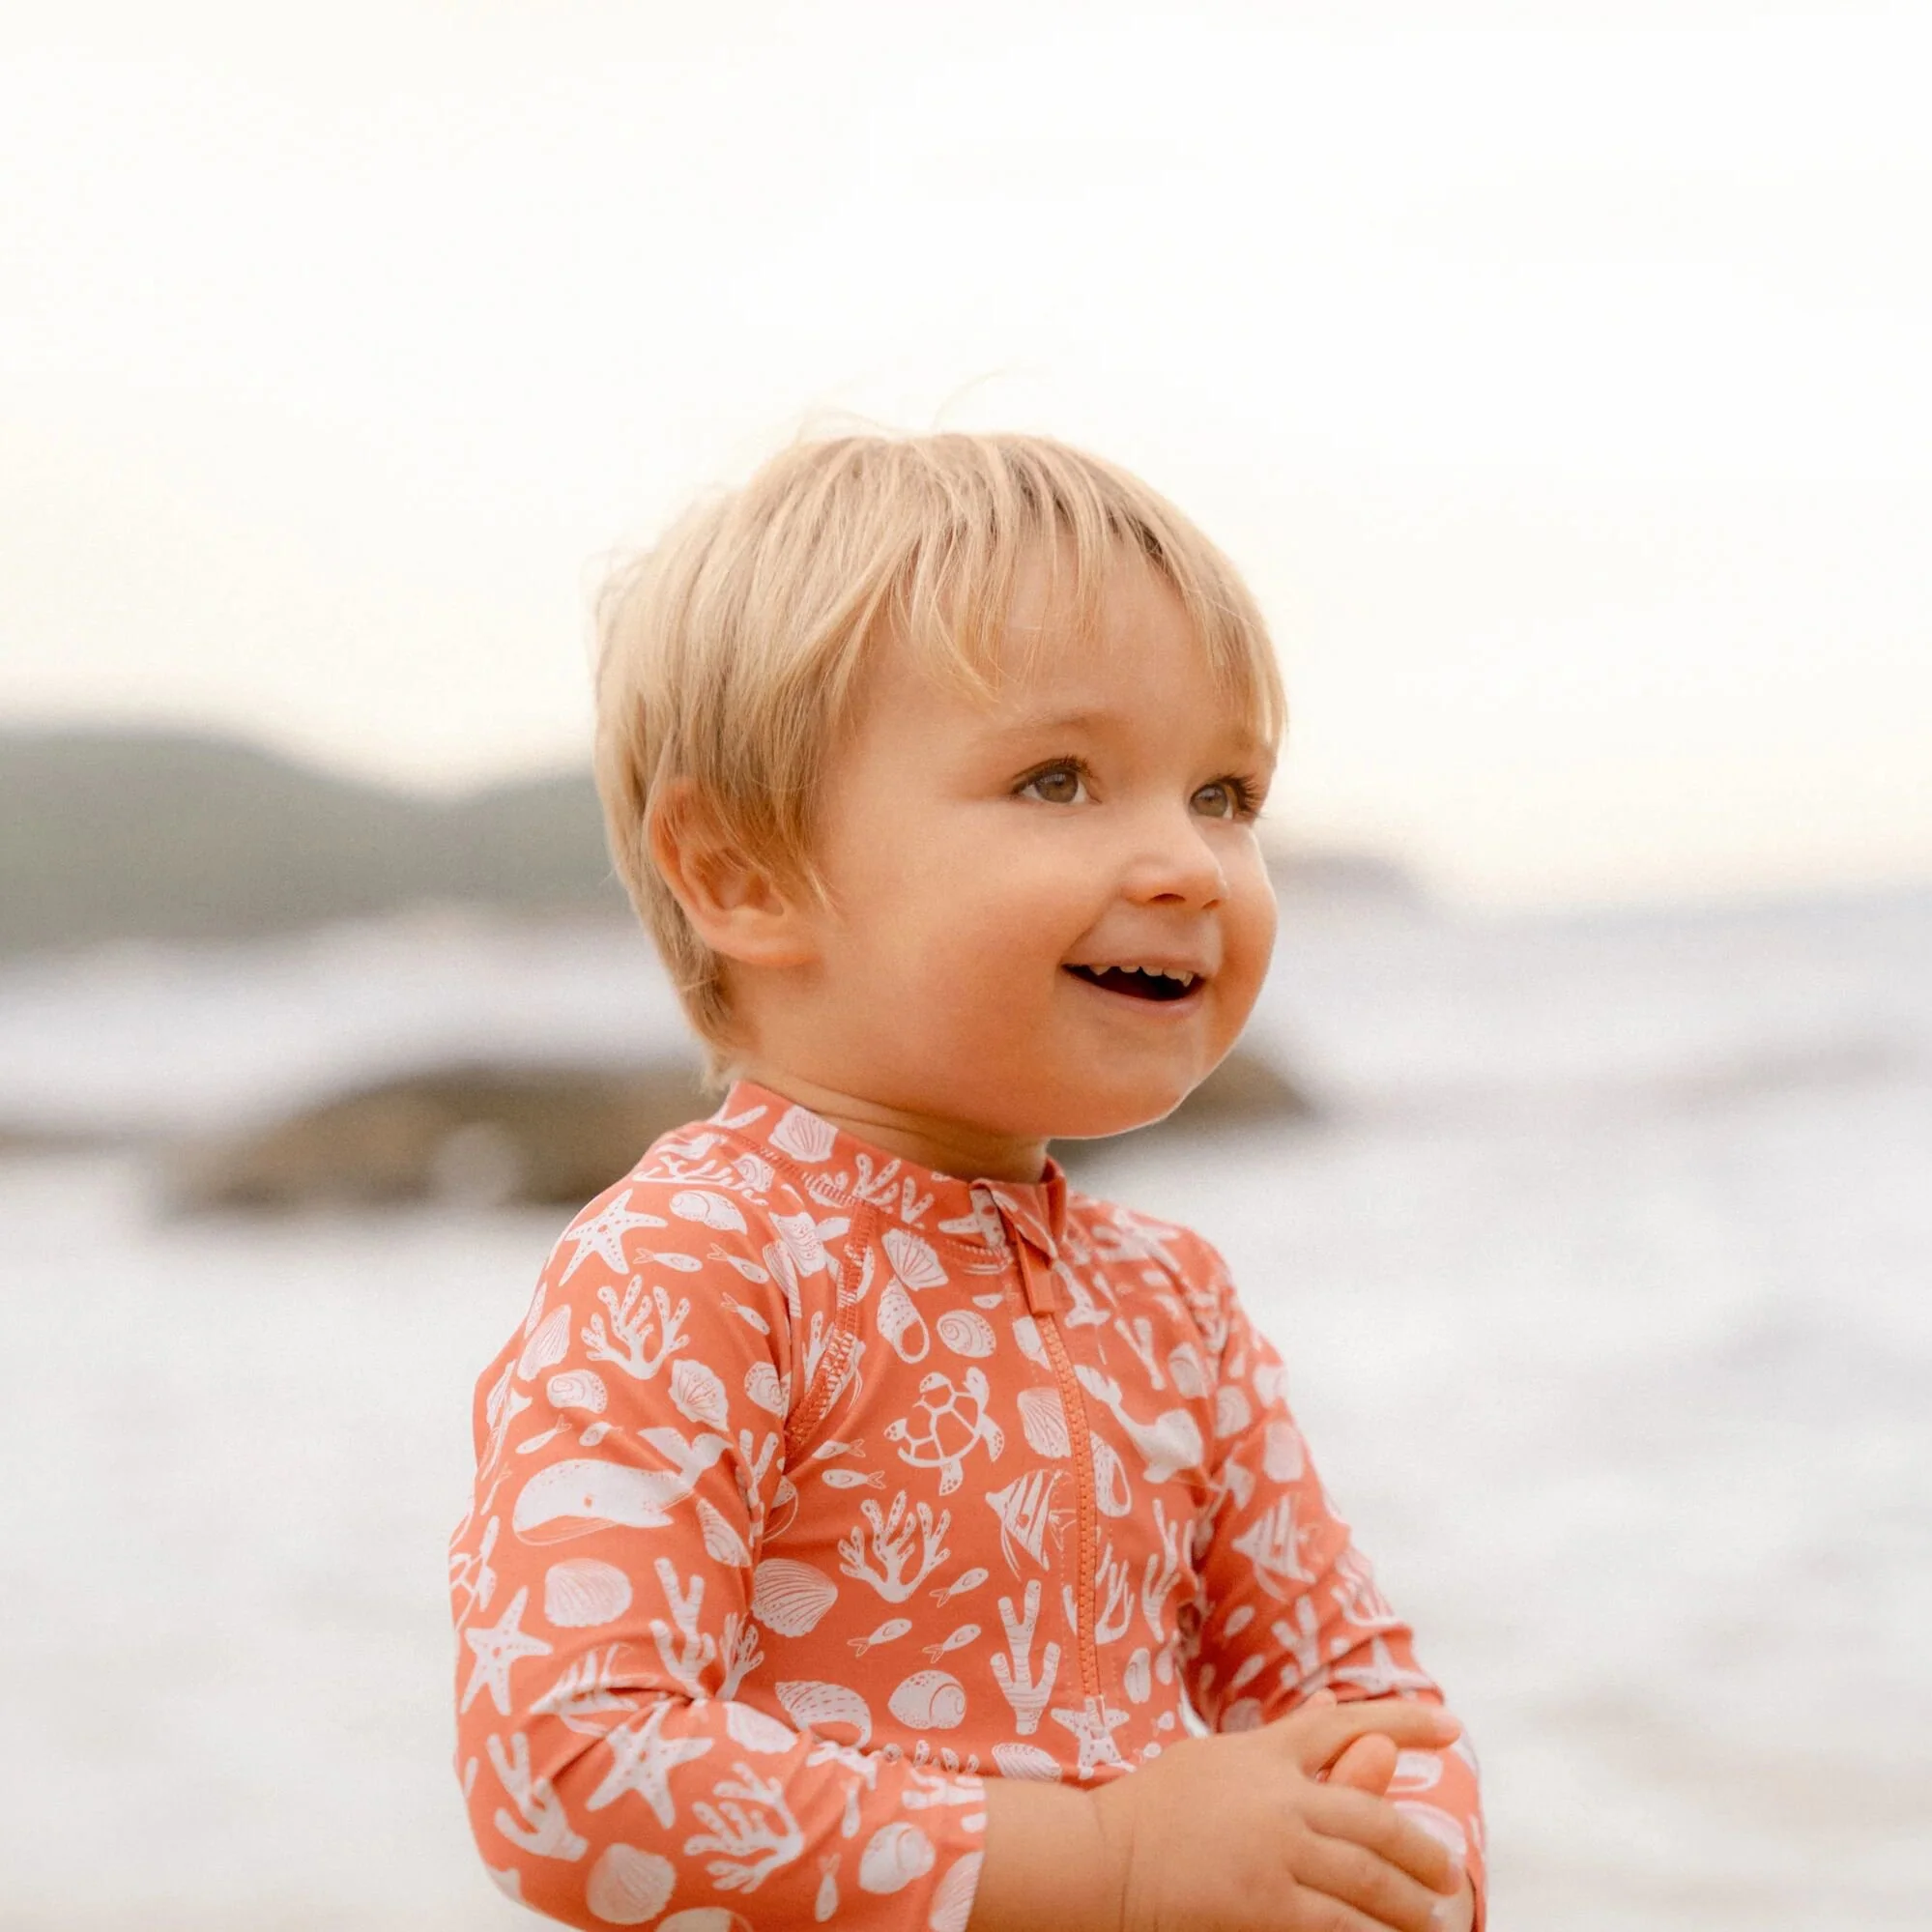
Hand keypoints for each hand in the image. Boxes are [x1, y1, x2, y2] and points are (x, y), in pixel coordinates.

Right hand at [1088, 1693, 1466, 1931]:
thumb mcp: (1221, 1758)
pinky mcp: (1261, 1908)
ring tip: (1434, 1921)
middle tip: (1447, 1875)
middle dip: (1420, 1849)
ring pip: (1367, 1881)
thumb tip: (1333, 1702)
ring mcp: (1273, 1855)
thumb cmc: (1158, 1808)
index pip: (1346, 1724)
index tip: (1450, 1726)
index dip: (1402, 1722)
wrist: (1101, 1861)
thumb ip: (1285, 1739)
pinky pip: (1336, 1925)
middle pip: (1374, 1819)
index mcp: (1267, 1754)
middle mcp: (1278, 1799)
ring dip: (1408, 1904)